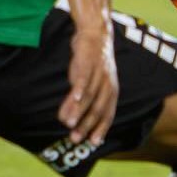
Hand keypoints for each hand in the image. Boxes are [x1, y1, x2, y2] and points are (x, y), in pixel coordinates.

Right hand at [57, 26, 117, 145]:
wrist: (95, 34)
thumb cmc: (91, 63)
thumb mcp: (88, 83)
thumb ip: (78, 101)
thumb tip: (65, 120)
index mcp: (111, 91)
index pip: (107, 114)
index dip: (100, 128)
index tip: (92, 143)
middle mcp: (107, 84)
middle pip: (97, 109)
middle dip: (86, 125)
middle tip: (74, 139)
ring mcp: (98, 74)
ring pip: (89, 96)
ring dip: (78, 111)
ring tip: (67, 124)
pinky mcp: (87, 63)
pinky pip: (83, 78)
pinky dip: (79, 89)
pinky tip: (73, 99)